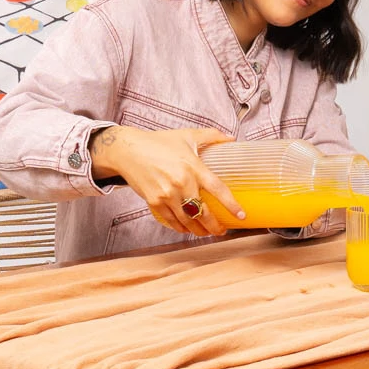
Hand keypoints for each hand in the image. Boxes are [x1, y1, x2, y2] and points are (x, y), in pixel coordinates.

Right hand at [90, 125, 240, 236]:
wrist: (127, 151)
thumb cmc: (158, 142)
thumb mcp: (187, 135)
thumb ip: (211, 135)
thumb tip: (231, 138)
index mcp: (193, 166)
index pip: (218, 189)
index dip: (231, 204)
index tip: (241, 215)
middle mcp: (182, 182)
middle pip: (203, 213)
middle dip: (215, 227)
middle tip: (222, 231)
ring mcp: (167, 194)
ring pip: (188, 221)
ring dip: (199, 230)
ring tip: (207, 232)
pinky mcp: (154, 202)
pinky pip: (172, 221)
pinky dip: (181, 228)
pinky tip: (187, 229)